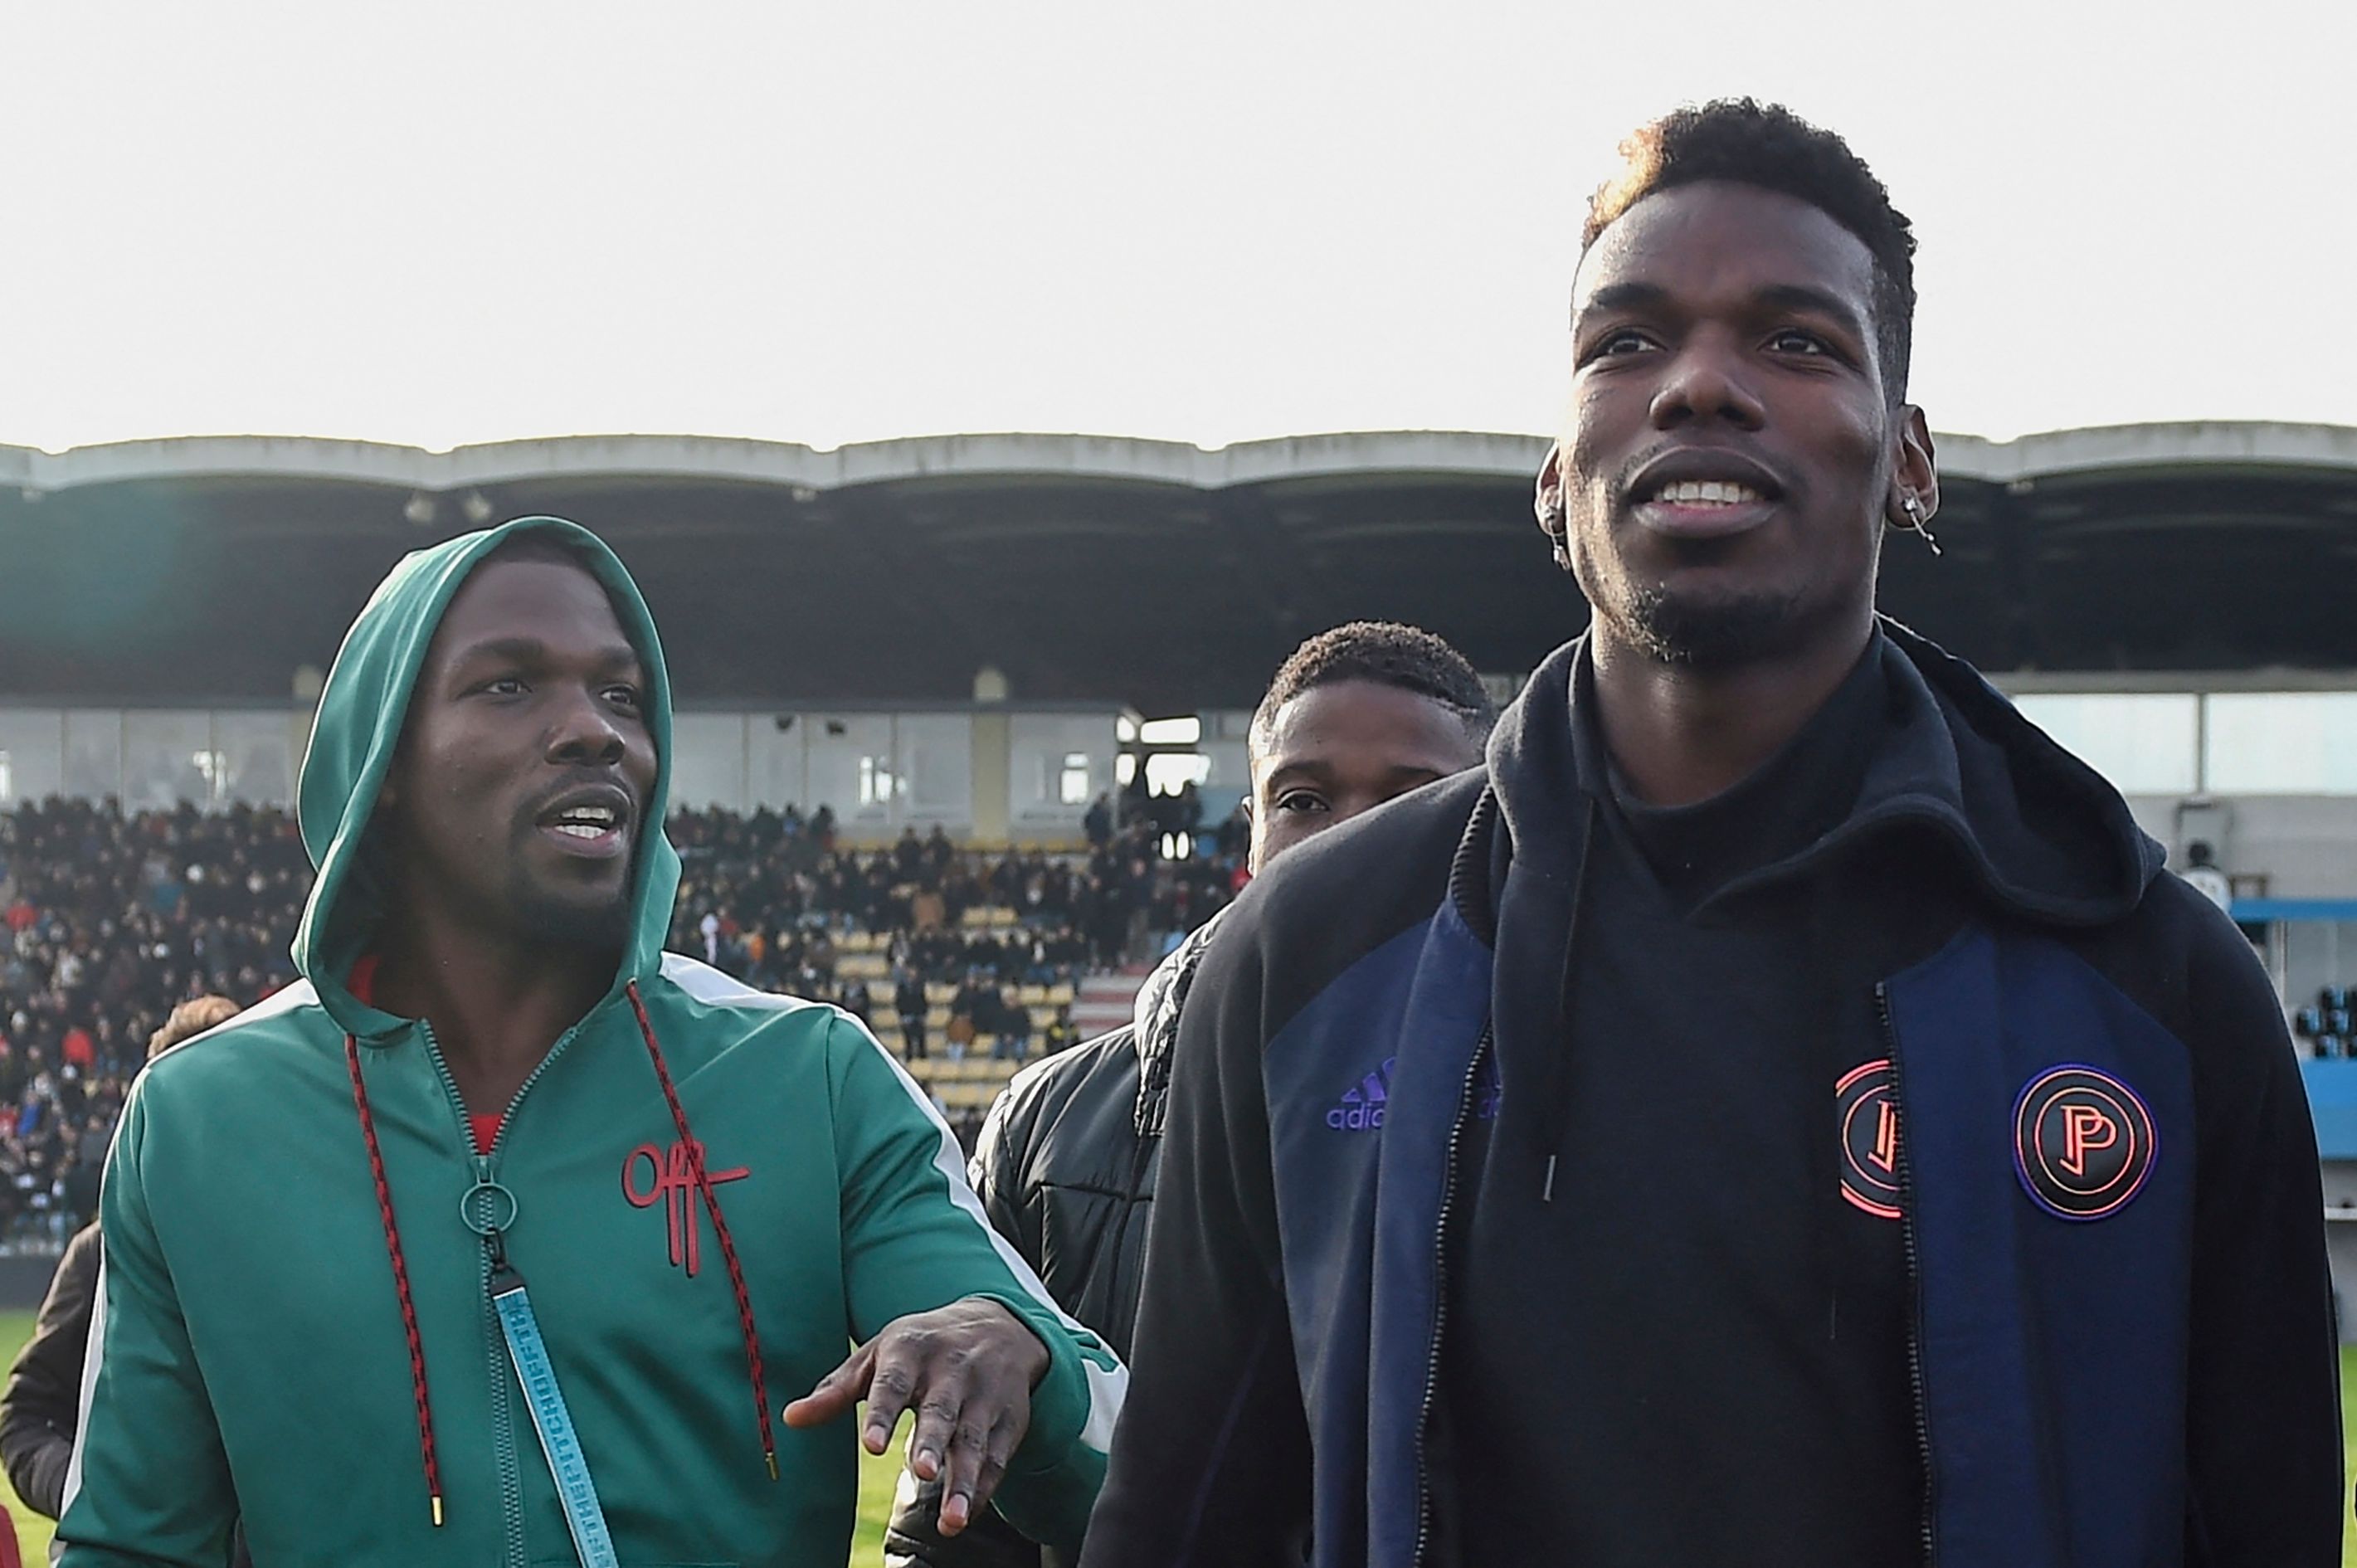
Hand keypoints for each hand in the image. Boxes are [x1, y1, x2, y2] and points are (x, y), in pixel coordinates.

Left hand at [783, 1296, 1050, 1533]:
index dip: (882, 1414)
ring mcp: (985, 1395)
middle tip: (921, 1473)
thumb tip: (790, 1418)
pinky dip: (983, 1488)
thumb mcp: (878, 1355)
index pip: (893, 1384)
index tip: (872, 1445)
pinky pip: (997, 1457)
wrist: (999, 1325)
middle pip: (942, 1411)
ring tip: (952, 1521)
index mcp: (912, 1351)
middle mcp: (953, 1371)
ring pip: (974, 1441)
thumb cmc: (922, 1346)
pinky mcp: (1010, 1419)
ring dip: (964, 1481)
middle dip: (933, 1442)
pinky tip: (966, 1516)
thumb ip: (837, 1389)